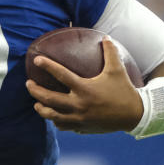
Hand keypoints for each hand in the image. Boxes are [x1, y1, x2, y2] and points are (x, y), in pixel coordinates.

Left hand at [25, 38, 143, 132]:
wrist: (135, 115)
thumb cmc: (124, 91)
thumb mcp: (117, 70)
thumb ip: (111, 53)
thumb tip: (105, 37)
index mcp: (85, 89)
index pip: (61, 75)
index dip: (48, 66)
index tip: (37, 60)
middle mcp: (79, 104)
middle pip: (49, 98)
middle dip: (35, 91)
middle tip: (29, 84)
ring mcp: (78, 118)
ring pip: (51, 115)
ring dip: (41, 108)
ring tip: (36, 103)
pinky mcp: (81, 127)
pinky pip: (62, 125)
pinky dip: (55, 120)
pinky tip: (53, 115)